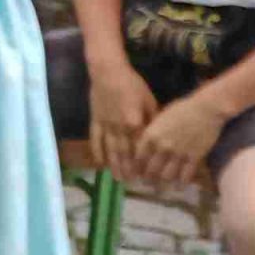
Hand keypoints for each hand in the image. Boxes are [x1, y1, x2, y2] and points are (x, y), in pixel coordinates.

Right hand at [86, 58, 157, 177]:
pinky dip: (98, 152)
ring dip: (114, 165)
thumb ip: (153, 119)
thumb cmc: (132, 83)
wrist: (107, 71)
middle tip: (133, 183)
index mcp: (135, 123)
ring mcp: (105, 126)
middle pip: (125, 153)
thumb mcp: (149, 100)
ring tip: (118, 179)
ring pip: (110, 150)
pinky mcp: (95, 121)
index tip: (147, 175)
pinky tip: (100, 163)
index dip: (143, 163)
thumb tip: (159, 136)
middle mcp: (120, 128)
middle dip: (129, 169)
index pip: (140, 148)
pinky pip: (96, 140)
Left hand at [132, 92, 225, 187]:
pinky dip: (181, 184)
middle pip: (151, 170)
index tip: (134, 174)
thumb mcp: (159, 119)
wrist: (206, 109)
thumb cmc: (181, 109)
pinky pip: (185, 176)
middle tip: (146, 185)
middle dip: (147, 180)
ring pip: (167, 176)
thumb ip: (151, 133)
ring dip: (163, 185)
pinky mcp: (194, 158)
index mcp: (151, 135)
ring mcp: (179, 154)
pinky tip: (178, 187)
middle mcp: (162, 147)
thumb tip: (141, 146)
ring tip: (160, 190)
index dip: (135, 168)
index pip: (138, 158)